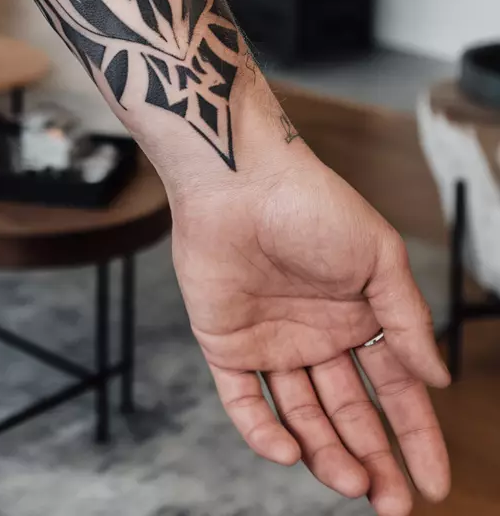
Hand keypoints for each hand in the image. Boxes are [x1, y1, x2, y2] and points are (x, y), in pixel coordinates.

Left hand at [170, 145, 450, 514]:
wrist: (237, 180)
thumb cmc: (312, 204)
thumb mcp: (378, 257)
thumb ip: (408, 319)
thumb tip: (438, 378)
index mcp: (360, 316)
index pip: (394, 389)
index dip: (415, 436)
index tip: (434, 483)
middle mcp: (317, 336)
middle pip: (349, 415)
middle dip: (372, 461)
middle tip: (390, 504)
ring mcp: (271, 342)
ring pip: (302, 417)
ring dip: (325, 454)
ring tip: (349, 482)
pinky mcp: (224, 343)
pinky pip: (243, 401)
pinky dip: (263, 432)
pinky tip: (288, 452)